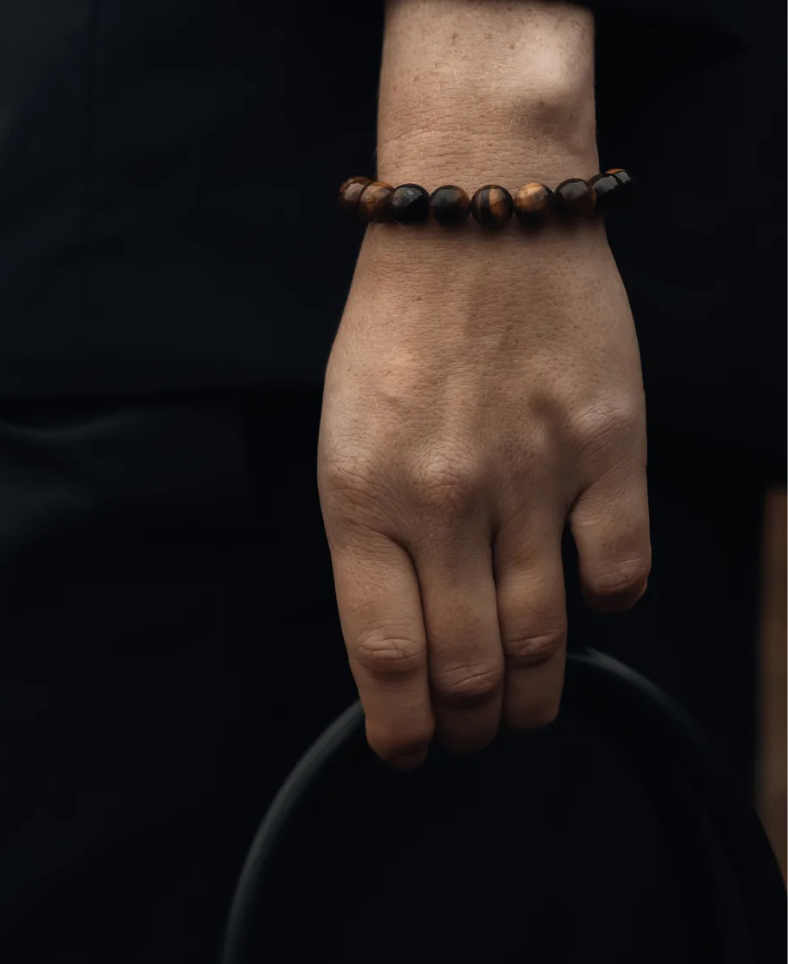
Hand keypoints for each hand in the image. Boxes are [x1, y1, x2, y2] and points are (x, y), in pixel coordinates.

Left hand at [318, 0, 649, 764]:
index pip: (384, 655)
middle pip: (466, 666)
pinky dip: (605, 608)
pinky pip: (619, 570)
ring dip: (532, 694)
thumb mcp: (344, 430)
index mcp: (361, 495)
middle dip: (466, 726)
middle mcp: (445, 501)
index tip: (406, 750)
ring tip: (525, 709)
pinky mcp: (606, 450)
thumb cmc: (398, 322)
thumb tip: (403, 632)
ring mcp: (532, 477)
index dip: (399, 727)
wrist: (477, 213)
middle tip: (470, 736)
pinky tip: (587, 605)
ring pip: (541, 636)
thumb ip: (370, 532)